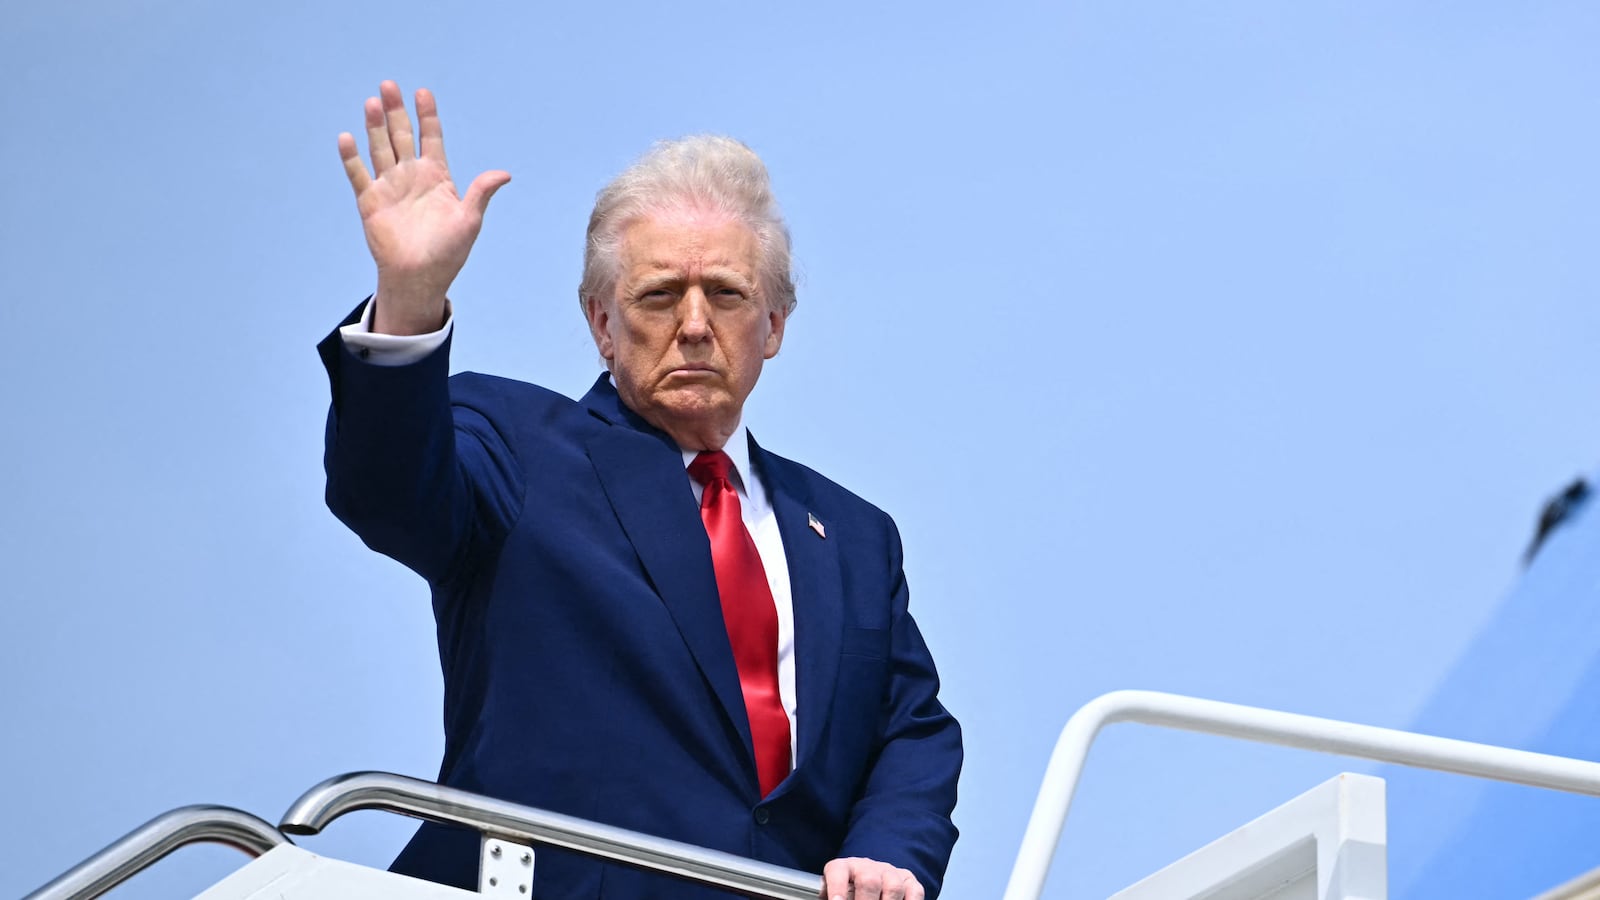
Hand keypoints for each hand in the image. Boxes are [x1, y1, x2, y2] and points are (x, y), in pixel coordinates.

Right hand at [337, 80, 510, 334]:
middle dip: (396, 111)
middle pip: (401, 136)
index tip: (423, 93)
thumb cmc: (448, 252)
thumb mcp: (470, 220)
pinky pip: (359, 175)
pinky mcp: (370, 202)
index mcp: (437, 177)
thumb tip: (505, 174)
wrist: (420, 277)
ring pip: (380, 149)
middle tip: (389, 85)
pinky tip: (347, 138)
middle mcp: (411, 176)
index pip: (431, 138)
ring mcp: (389, 187)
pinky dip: (352, 157)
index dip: (427, 116)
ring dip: (375, 126)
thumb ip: (481, 192)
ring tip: (372, 103)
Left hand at [821, 858, 923, 899]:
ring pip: (893, 886)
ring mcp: (889, 872)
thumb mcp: (836, 897)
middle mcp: (866, 866)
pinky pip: (914, 892)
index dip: (836, 888)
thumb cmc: (848, 895)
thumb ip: (832, 899)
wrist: (868, 884)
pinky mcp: (908, 880)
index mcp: (843, 868)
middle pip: (868, 880)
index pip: (837, 871)